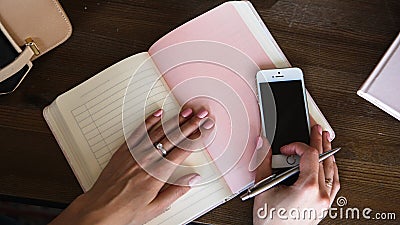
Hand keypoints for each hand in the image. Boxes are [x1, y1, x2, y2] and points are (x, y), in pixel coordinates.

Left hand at [50, 108, 213, 224]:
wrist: (99, 210)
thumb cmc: (125, 212)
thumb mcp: (156, 208)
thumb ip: (176, 191)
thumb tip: (192, 180)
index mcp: (157, 175)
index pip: (182, 151)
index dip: (196, 138)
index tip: (204, 129)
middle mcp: (146, 161)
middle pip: (173, 138)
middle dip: (189, 124)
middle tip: (200, 115)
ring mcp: (134, 154)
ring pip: (158, 132)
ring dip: (173, 120)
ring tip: (185, 112)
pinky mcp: (123, 151)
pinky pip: (138, 132)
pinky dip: (149, 122)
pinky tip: (157, 115)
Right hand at [252, 125, 339, 224]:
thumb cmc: (271, 221)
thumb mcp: (264, 188)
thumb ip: (264, 162)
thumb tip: (264, 145)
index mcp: (308, 187)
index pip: (310, 155)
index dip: (298, 145)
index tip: (286, 148)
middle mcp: (321, 194)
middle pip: (325, 160)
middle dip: (320, 141)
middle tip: (317, 129)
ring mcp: (325, 201)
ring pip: (333, 172)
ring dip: (329, 155)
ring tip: (326, 141)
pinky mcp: (324, 206)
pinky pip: (334, 184)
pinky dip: (331, 171)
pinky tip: (329, 165)